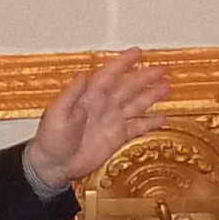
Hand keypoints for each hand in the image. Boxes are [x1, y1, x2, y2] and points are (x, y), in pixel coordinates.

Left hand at [25, 50, 169, 190]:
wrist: (54, 166)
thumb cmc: (51, 140)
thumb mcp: (57, 114)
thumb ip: (72, 95)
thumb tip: (83, 75)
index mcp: (89, 97)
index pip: (109, 75)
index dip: (123, 63)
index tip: (137, 53)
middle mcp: (103, 106)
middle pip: (128, 87)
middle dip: (145, 77)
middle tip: (162, 69)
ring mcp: (112, 121)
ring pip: (136, 104)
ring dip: (152, 95)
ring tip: (167, 87)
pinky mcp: (117, 137)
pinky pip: (137, 127)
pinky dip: (150, 123)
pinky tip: (162, 118)